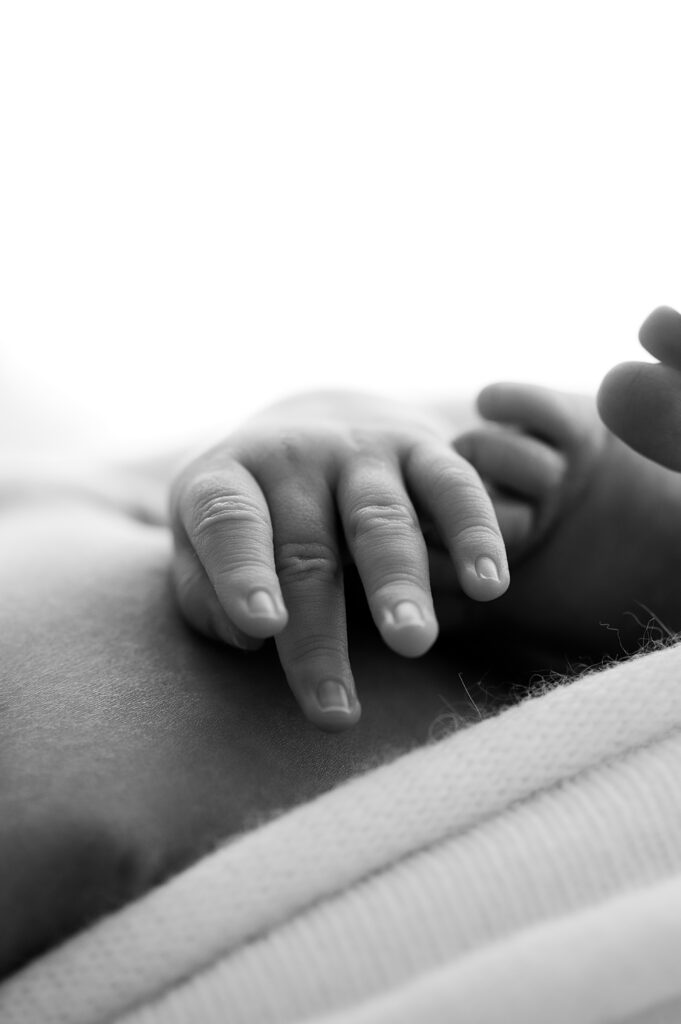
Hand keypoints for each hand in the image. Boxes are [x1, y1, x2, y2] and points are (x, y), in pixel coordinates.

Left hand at [169, 389, 509, 730]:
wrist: (316, 425)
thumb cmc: (254, 516)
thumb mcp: (202, 546)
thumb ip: (204, 594)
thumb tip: (248, 636)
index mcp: (226, 476)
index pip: (229, 521)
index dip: (242, 571)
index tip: (263, 627)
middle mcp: (293, 455)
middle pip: (307, 548)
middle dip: (321, 629)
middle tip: (335, 708)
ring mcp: (361, 449)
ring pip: (381, 519)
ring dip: (398, 583)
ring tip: (412, 642)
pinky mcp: (423, 448)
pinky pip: (454, 487)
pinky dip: (475, 533)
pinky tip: (490, 585)